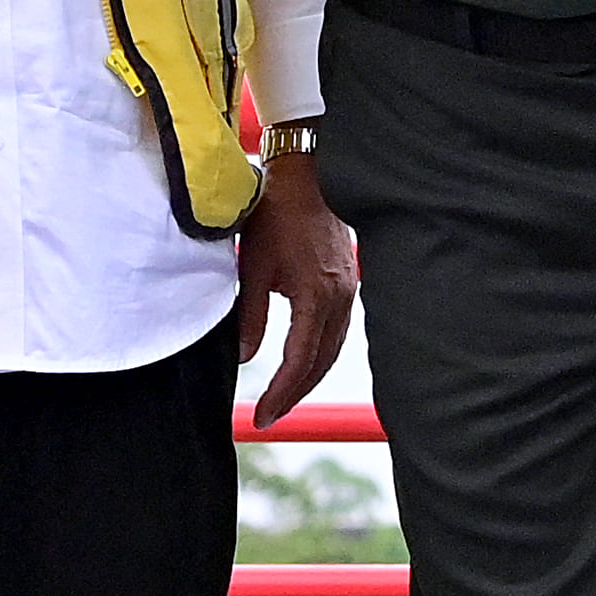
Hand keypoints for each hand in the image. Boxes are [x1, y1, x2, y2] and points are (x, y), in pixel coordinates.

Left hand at [231, 151, 357, 428]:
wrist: (307, 177)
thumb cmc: (275, 214)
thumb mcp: (253, 264)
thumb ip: (251, 314)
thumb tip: (245, 356)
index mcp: (317, 296)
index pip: (300, 361)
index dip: (281, 393)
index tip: (262, 416)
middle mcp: (340, 300)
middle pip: (321, 363)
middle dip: (295, 394)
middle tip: (269, 417)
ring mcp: (349, 292)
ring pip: (333, 350)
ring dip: (309, 377)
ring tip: (283, 399)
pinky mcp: (348, 283)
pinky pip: (338, 331)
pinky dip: (321, 354)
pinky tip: (305, 363)